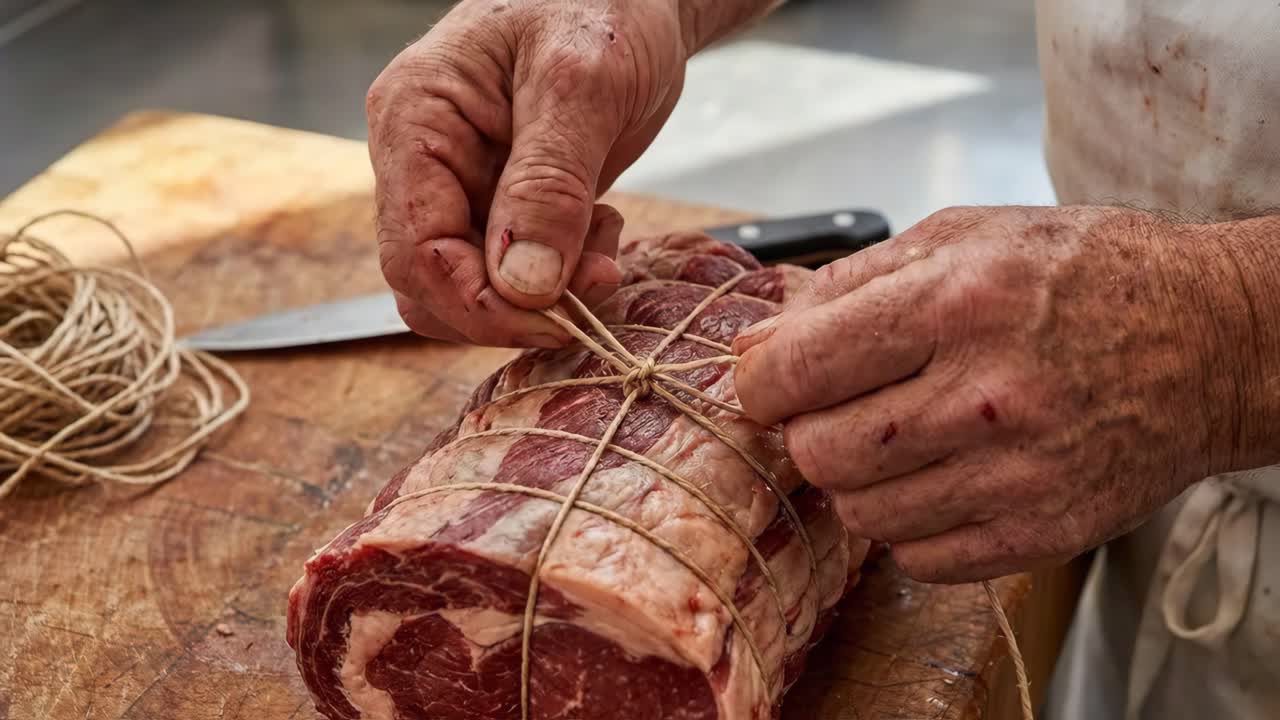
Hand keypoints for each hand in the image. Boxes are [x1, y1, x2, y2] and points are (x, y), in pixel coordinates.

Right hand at [367, 0, 692, 346]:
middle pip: (433, 283)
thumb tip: (521, 285)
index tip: (552, 320)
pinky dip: (562, 277)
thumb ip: (550, 185)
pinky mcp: (502, 203)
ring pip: (474, 287)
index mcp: (414, 120)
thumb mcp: (582, 84)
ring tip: (604, 250)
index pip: (414, 251)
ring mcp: (461, 185)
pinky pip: (514, 272)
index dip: (478, 305)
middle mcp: (423, 161)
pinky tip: (601, 235)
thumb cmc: (602, 5)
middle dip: (514, 306)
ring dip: (543, 297)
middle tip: (594, 284)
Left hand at [733, 206, 1255, 582]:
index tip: (766, 381)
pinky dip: (908, 522)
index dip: (759, 382)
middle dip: (805, 430)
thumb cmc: (1085, 276)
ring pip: (860, 513)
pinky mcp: (1042, 531)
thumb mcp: (965, 236)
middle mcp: (986, 393)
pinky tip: (938, 476)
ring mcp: (1017, 473)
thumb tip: (757, 346)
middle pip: (818, 452)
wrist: (1212, 341)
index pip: (798, 369)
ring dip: (857, 478)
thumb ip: (848, 285)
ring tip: (897, 437)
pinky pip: (917, 557)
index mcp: (959, 301)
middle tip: (835, 408)